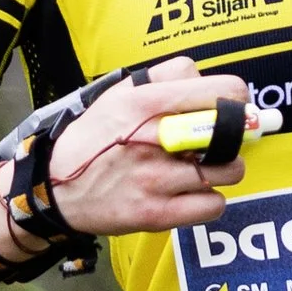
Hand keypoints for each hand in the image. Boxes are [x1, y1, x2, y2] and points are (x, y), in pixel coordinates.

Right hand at [0, 58, 254, 255]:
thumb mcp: (120, 92)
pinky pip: (213, 206)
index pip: (224, 90)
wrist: (54, 186)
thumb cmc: (95, 136)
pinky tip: (191, 193)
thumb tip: (207, 78)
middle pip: (231, 132)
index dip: (237, 100)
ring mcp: (156, 178)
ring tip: (203, 168)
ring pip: (229, 172)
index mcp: (147, 101)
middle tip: (219, 142)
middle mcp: (154, 138)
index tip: (233, 110)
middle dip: (232, 136)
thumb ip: (166, 77)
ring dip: (224, 170)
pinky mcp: (156, 213)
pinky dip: (209, 201)